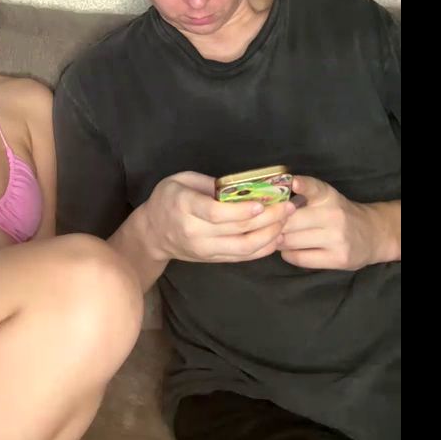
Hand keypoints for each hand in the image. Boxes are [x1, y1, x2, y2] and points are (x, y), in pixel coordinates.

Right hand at [141, 171, 295, 263]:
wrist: (153, 233)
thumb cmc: (168, 198)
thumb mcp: (181, 179)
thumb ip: (209, 184)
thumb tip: (243, 187)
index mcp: (184, 206)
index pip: (216, 213)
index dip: (241, 210)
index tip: (262, 203)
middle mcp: (194, 232)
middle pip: (236, 230)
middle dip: (267, 219)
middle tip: (287, 206)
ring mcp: (205, 249)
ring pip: (243, 247)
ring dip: (269, 235)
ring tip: (286, 220)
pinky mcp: (213, 260)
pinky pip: (242, 257)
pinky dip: (262, 248)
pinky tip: (275, 236)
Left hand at [278, 176, 399, 269]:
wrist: (371, 234)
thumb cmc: (337, 213)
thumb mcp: (324, 198)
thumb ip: (301, 197)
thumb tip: (268, 204)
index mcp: (328, 196)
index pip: (314, 187)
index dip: (303, 185)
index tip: (292, 182)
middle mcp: (334, 215)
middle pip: (291, 221)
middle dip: (274, 224)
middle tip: (266, 225)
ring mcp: (337, 238)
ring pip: (292, 241)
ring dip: (279, 240)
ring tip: (277, 237)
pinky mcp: (338, 259)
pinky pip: (300, 258)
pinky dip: (288, 254)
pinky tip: (289, 250)